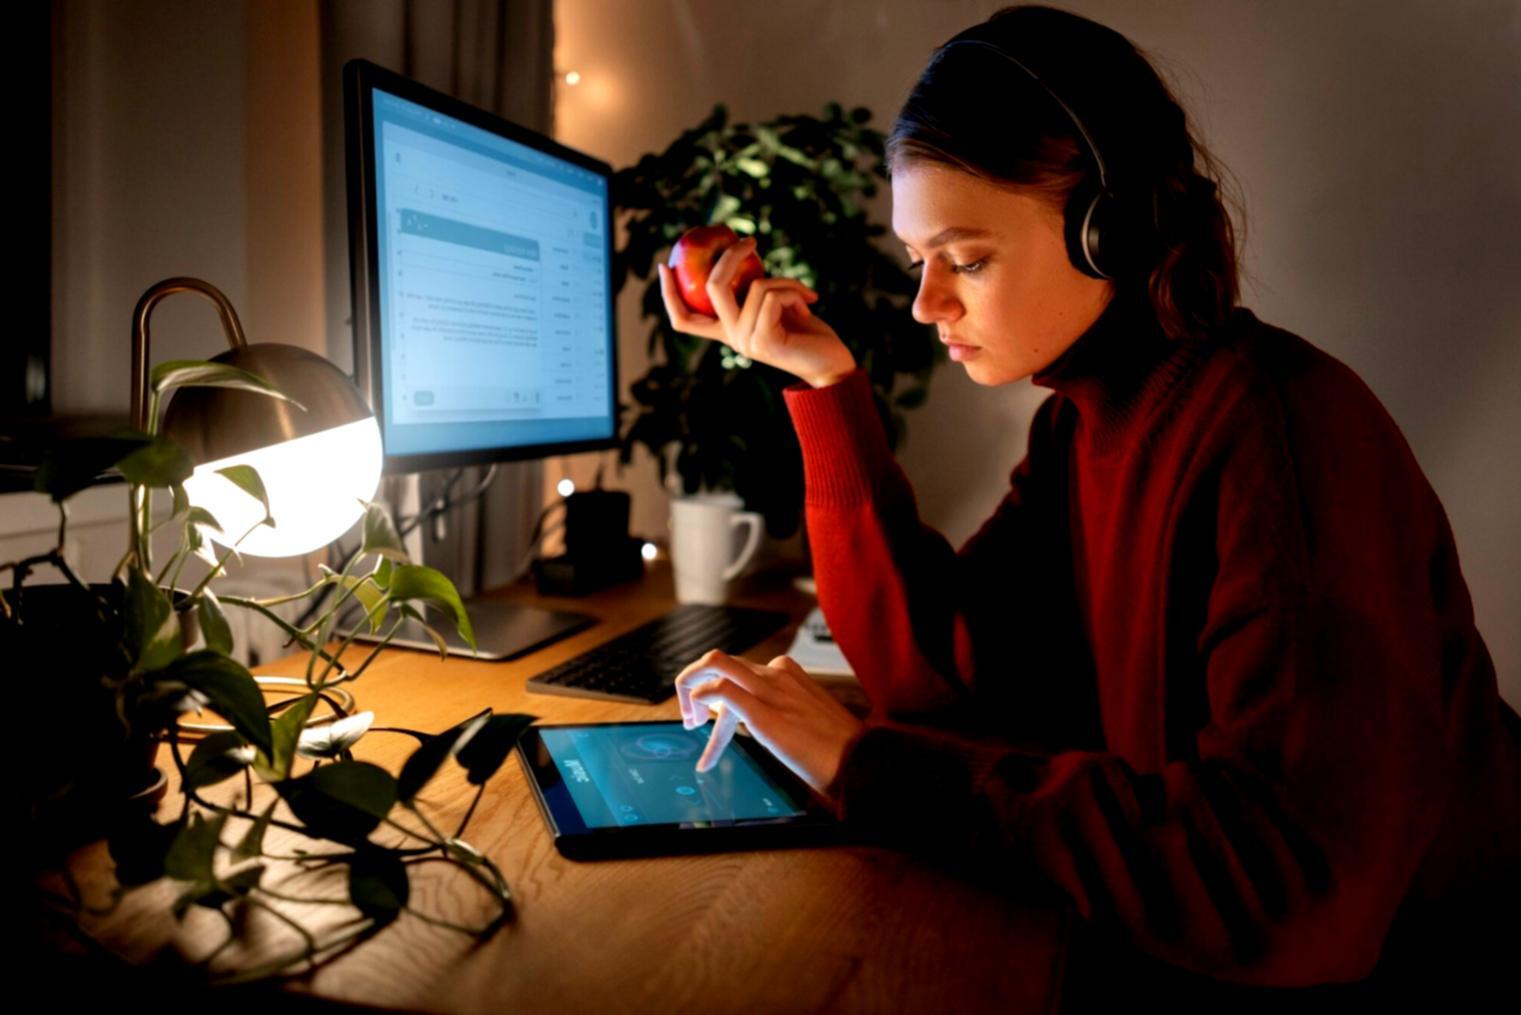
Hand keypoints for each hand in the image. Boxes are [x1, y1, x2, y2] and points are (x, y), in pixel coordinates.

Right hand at [657, 239, 857, 388]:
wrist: (832, 363)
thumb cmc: (808, 332)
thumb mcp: (777, 305)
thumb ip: (756, 289)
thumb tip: (739, 251)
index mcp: (728, 331)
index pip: (684, 319)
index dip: (668, 293)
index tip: (664, 266)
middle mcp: (732, 338)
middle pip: (712, 287)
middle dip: (730, 255)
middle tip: (750, 240)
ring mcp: (746, 341)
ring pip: (755, 286)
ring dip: (786, 280)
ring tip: (805, 294)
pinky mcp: (764, 341)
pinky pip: (772, 296)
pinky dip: (795, 290)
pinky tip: (810, 304)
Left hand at [673, 649, 864, 795]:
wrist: (860, 761)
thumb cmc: (838, 748)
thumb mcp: (806, 717)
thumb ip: (779, 710)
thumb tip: (752, 721)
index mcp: (788, 672)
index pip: (738, 670)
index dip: (715, 693)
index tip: (708, 718)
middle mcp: (777, 673)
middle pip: (719, 659)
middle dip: (693, 681)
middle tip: (689, 713)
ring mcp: (770, 689)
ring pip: (714, 664)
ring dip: (690, 688)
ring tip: (688, 720)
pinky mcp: (765, 712)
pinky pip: (719, 691)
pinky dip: (699, 702)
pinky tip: (697, 725)